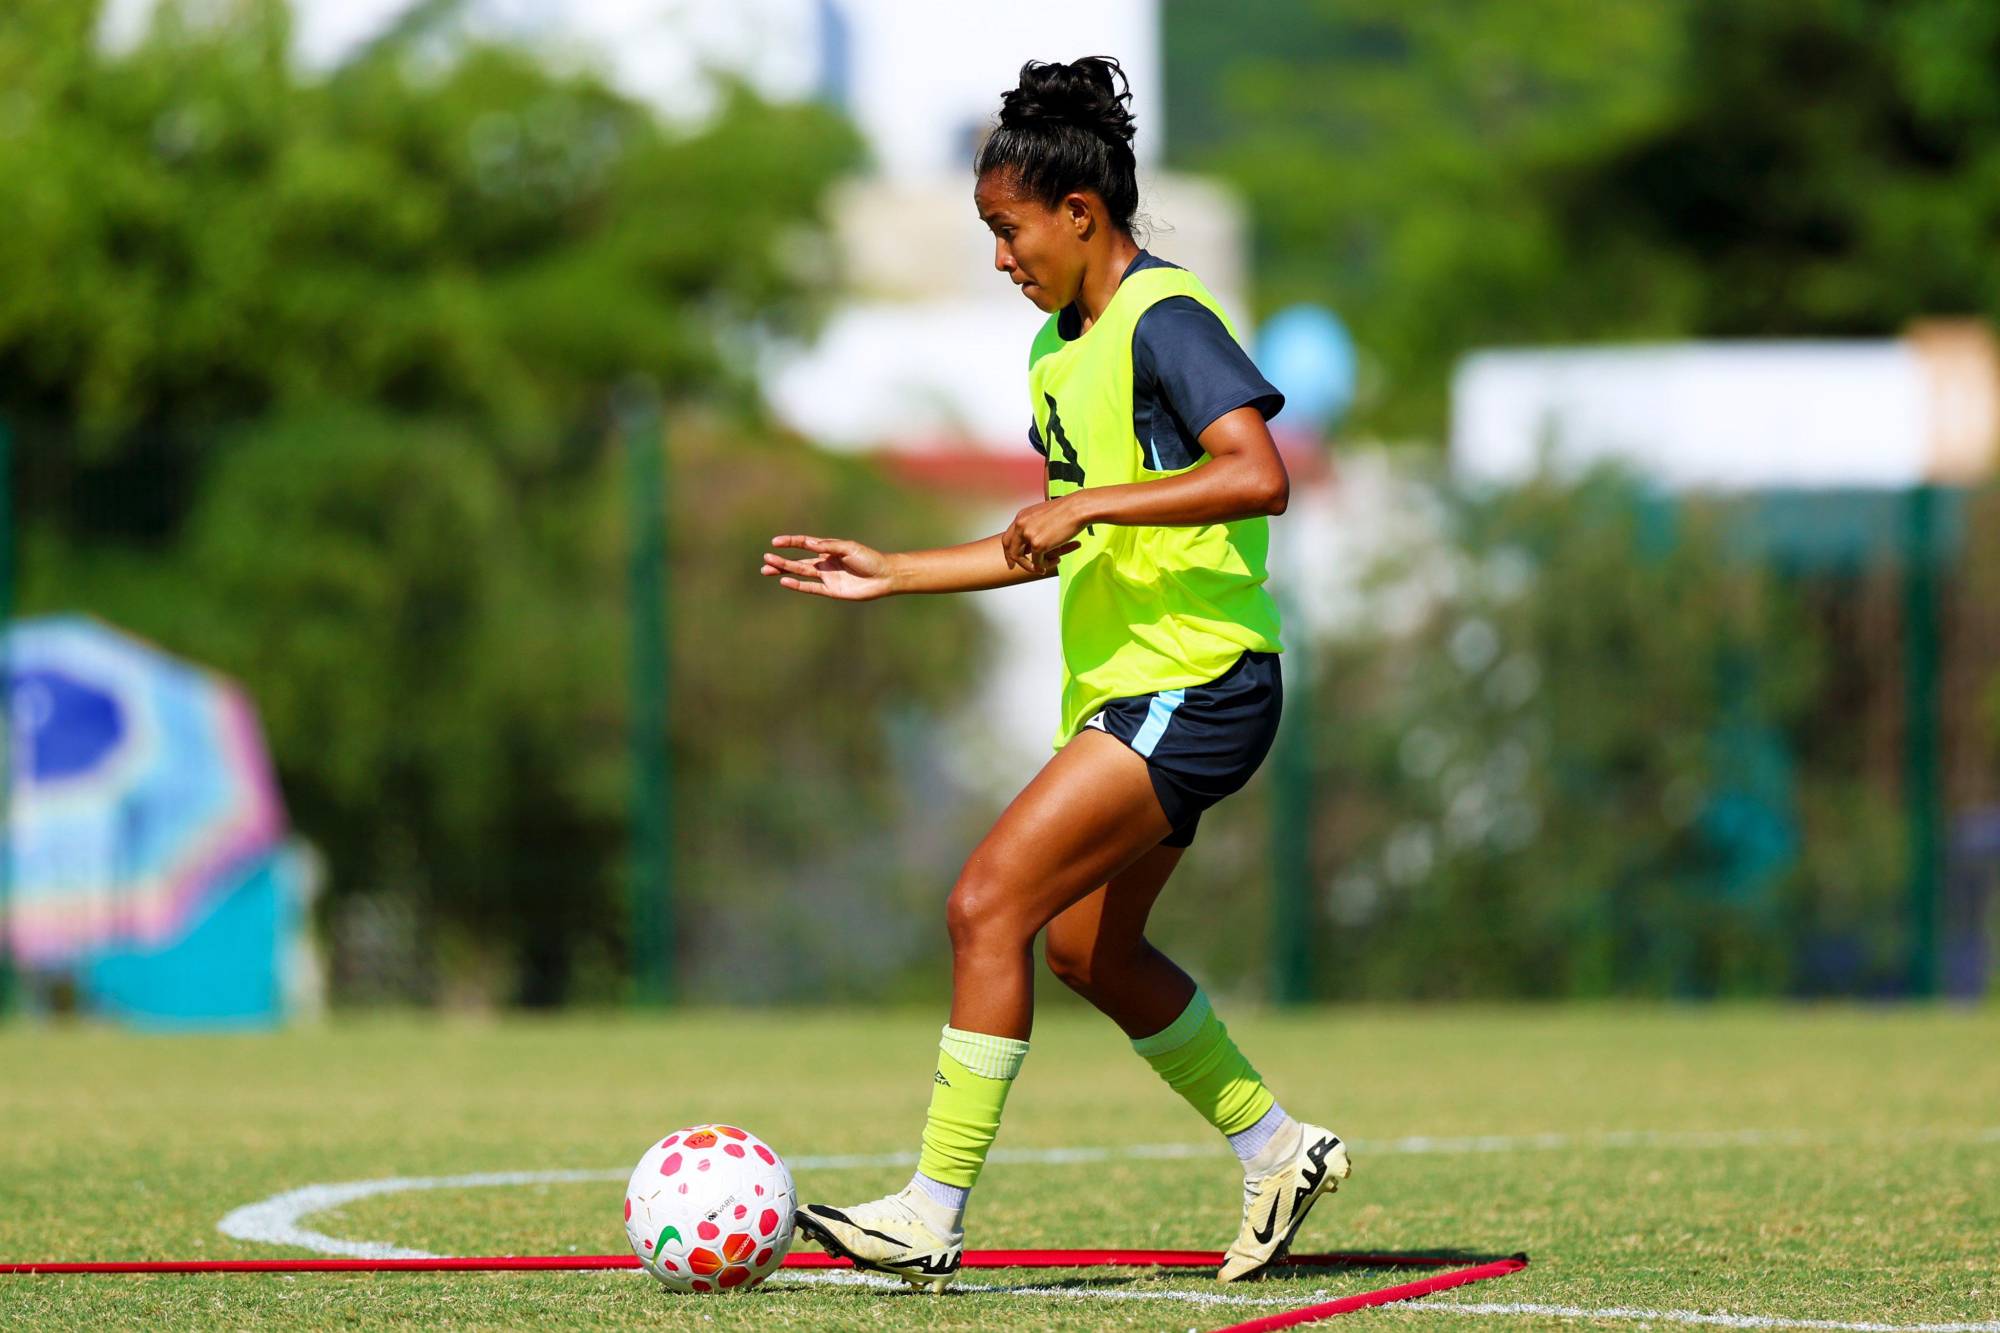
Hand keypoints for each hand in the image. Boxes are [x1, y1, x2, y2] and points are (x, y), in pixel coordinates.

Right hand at [762, 534, 895, 600]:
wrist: (884, 576)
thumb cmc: (869, 558)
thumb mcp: (848, 548)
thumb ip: (828, 546)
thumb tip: (808, 542)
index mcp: (829, 550)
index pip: (804, 545)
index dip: (790, 543)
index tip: (775, 542)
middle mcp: (825, 563)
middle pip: (798, 562)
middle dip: (782, 560)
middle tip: (765, 559)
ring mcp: (827, 577)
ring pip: (800, 574)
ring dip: (784, 571)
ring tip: (767, 569)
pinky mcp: (831, 590)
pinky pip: (811, 588)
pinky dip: (798, 585)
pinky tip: (784, 582)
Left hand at [1001, 494, 1086, 574]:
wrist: (1079, 508)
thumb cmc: (1068, 509)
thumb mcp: (1043, 515)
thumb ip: (1034, 526)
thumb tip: (1032, 541)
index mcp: (1022, 516)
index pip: (1008, 537)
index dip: (1008, 549)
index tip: (1011, 558)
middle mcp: (1021, 525)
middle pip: (1009, 548)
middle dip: (1012, 561)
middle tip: (1013, 568)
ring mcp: (1028, 535)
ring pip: (1020, 558)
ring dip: (1030, 566)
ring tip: (1042, 567)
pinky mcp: (1038, 545)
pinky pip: (1037, 562)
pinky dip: (1045, 565)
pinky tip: (1056, 561)